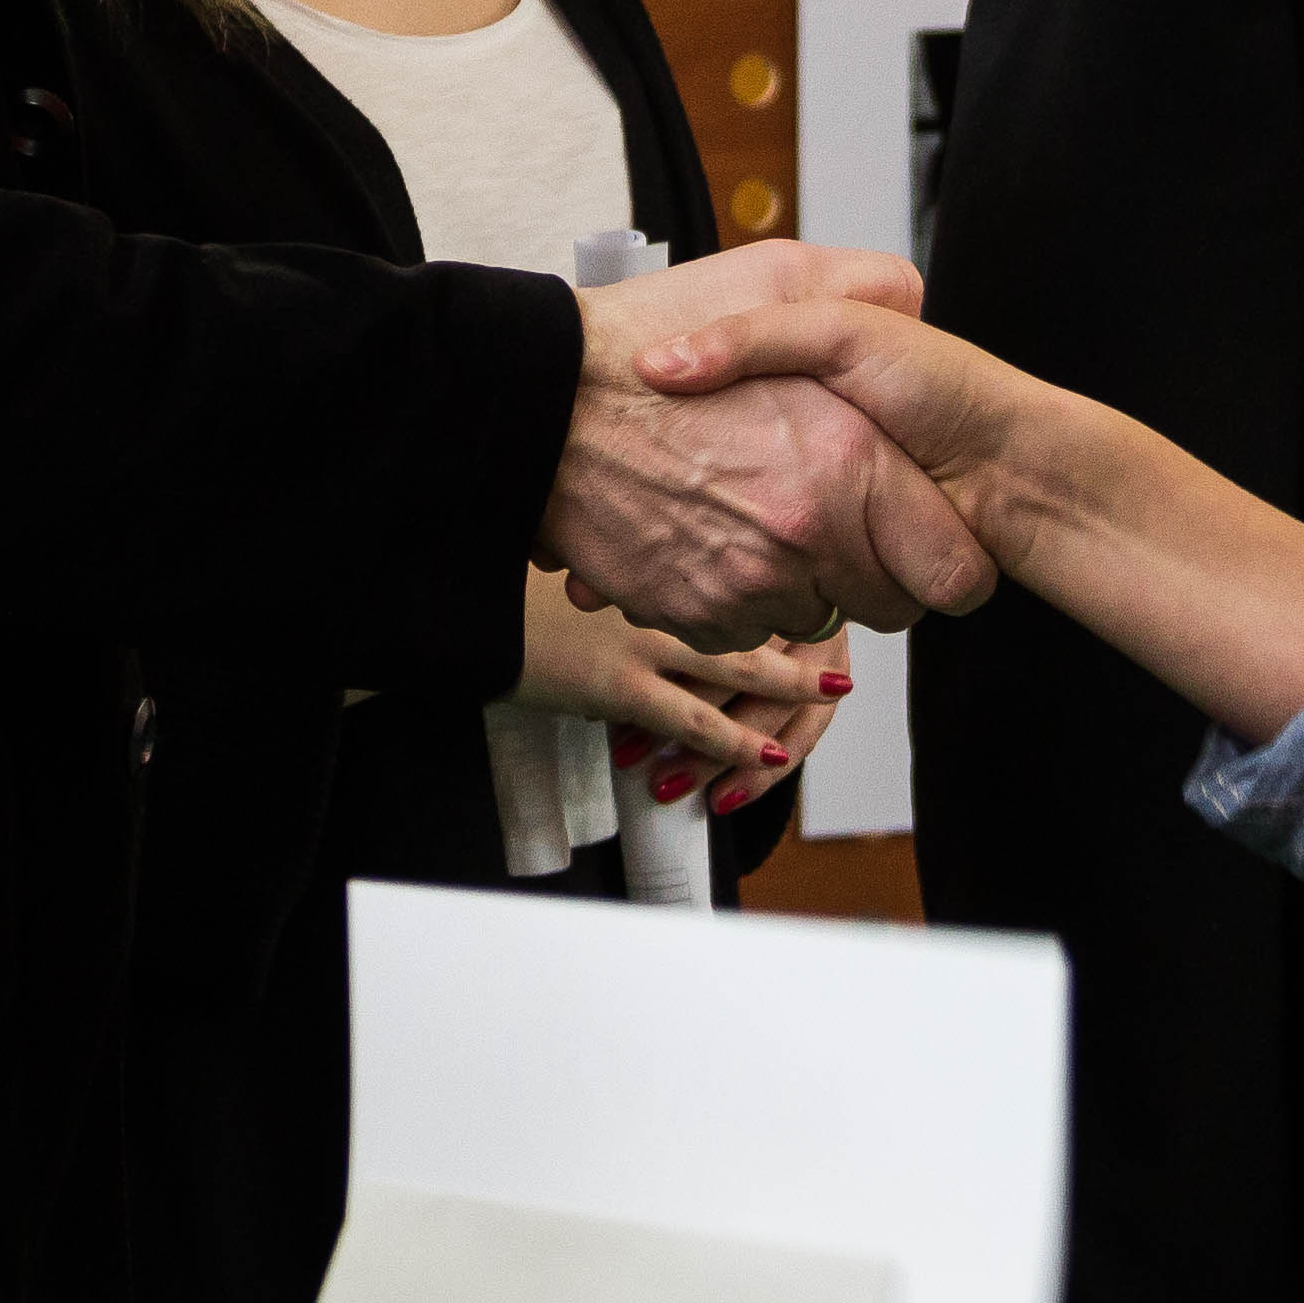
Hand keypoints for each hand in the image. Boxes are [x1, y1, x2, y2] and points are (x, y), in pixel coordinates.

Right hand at [512, 572, 839, 816]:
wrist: (457, 601)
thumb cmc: (501, 574)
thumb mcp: (565, 550)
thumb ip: (612, 559)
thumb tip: (634, 571)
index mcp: (644, 558)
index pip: (727, 567)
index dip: (774, 579)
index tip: (811, 581)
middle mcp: (651, 594)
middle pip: (748, 606)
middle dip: (803, 620)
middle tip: (847, 620)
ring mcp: (639, 640)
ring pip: (736, 665)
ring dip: (790, 680)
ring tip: (836, 689)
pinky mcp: (618, 686)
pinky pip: (694, 719)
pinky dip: (736, 738)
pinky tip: (771, 751)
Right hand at [547, 241, 993, 648]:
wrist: (542, 401)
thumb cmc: (653, 333)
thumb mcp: (778, 276)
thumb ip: (869, 286)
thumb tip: (917, 299)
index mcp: (848, 463)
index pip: (953, 573)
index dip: (942, 556)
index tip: (921, 536)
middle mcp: (805, 535)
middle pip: (889, 609)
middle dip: (872, 569)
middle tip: (833, 518)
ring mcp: (748, 584)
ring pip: (814, 618)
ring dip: (798, 579)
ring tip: (752, 509)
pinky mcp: (697, 615)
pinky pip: (748, 631)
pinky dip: (736, 594)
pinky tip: (706, 531)